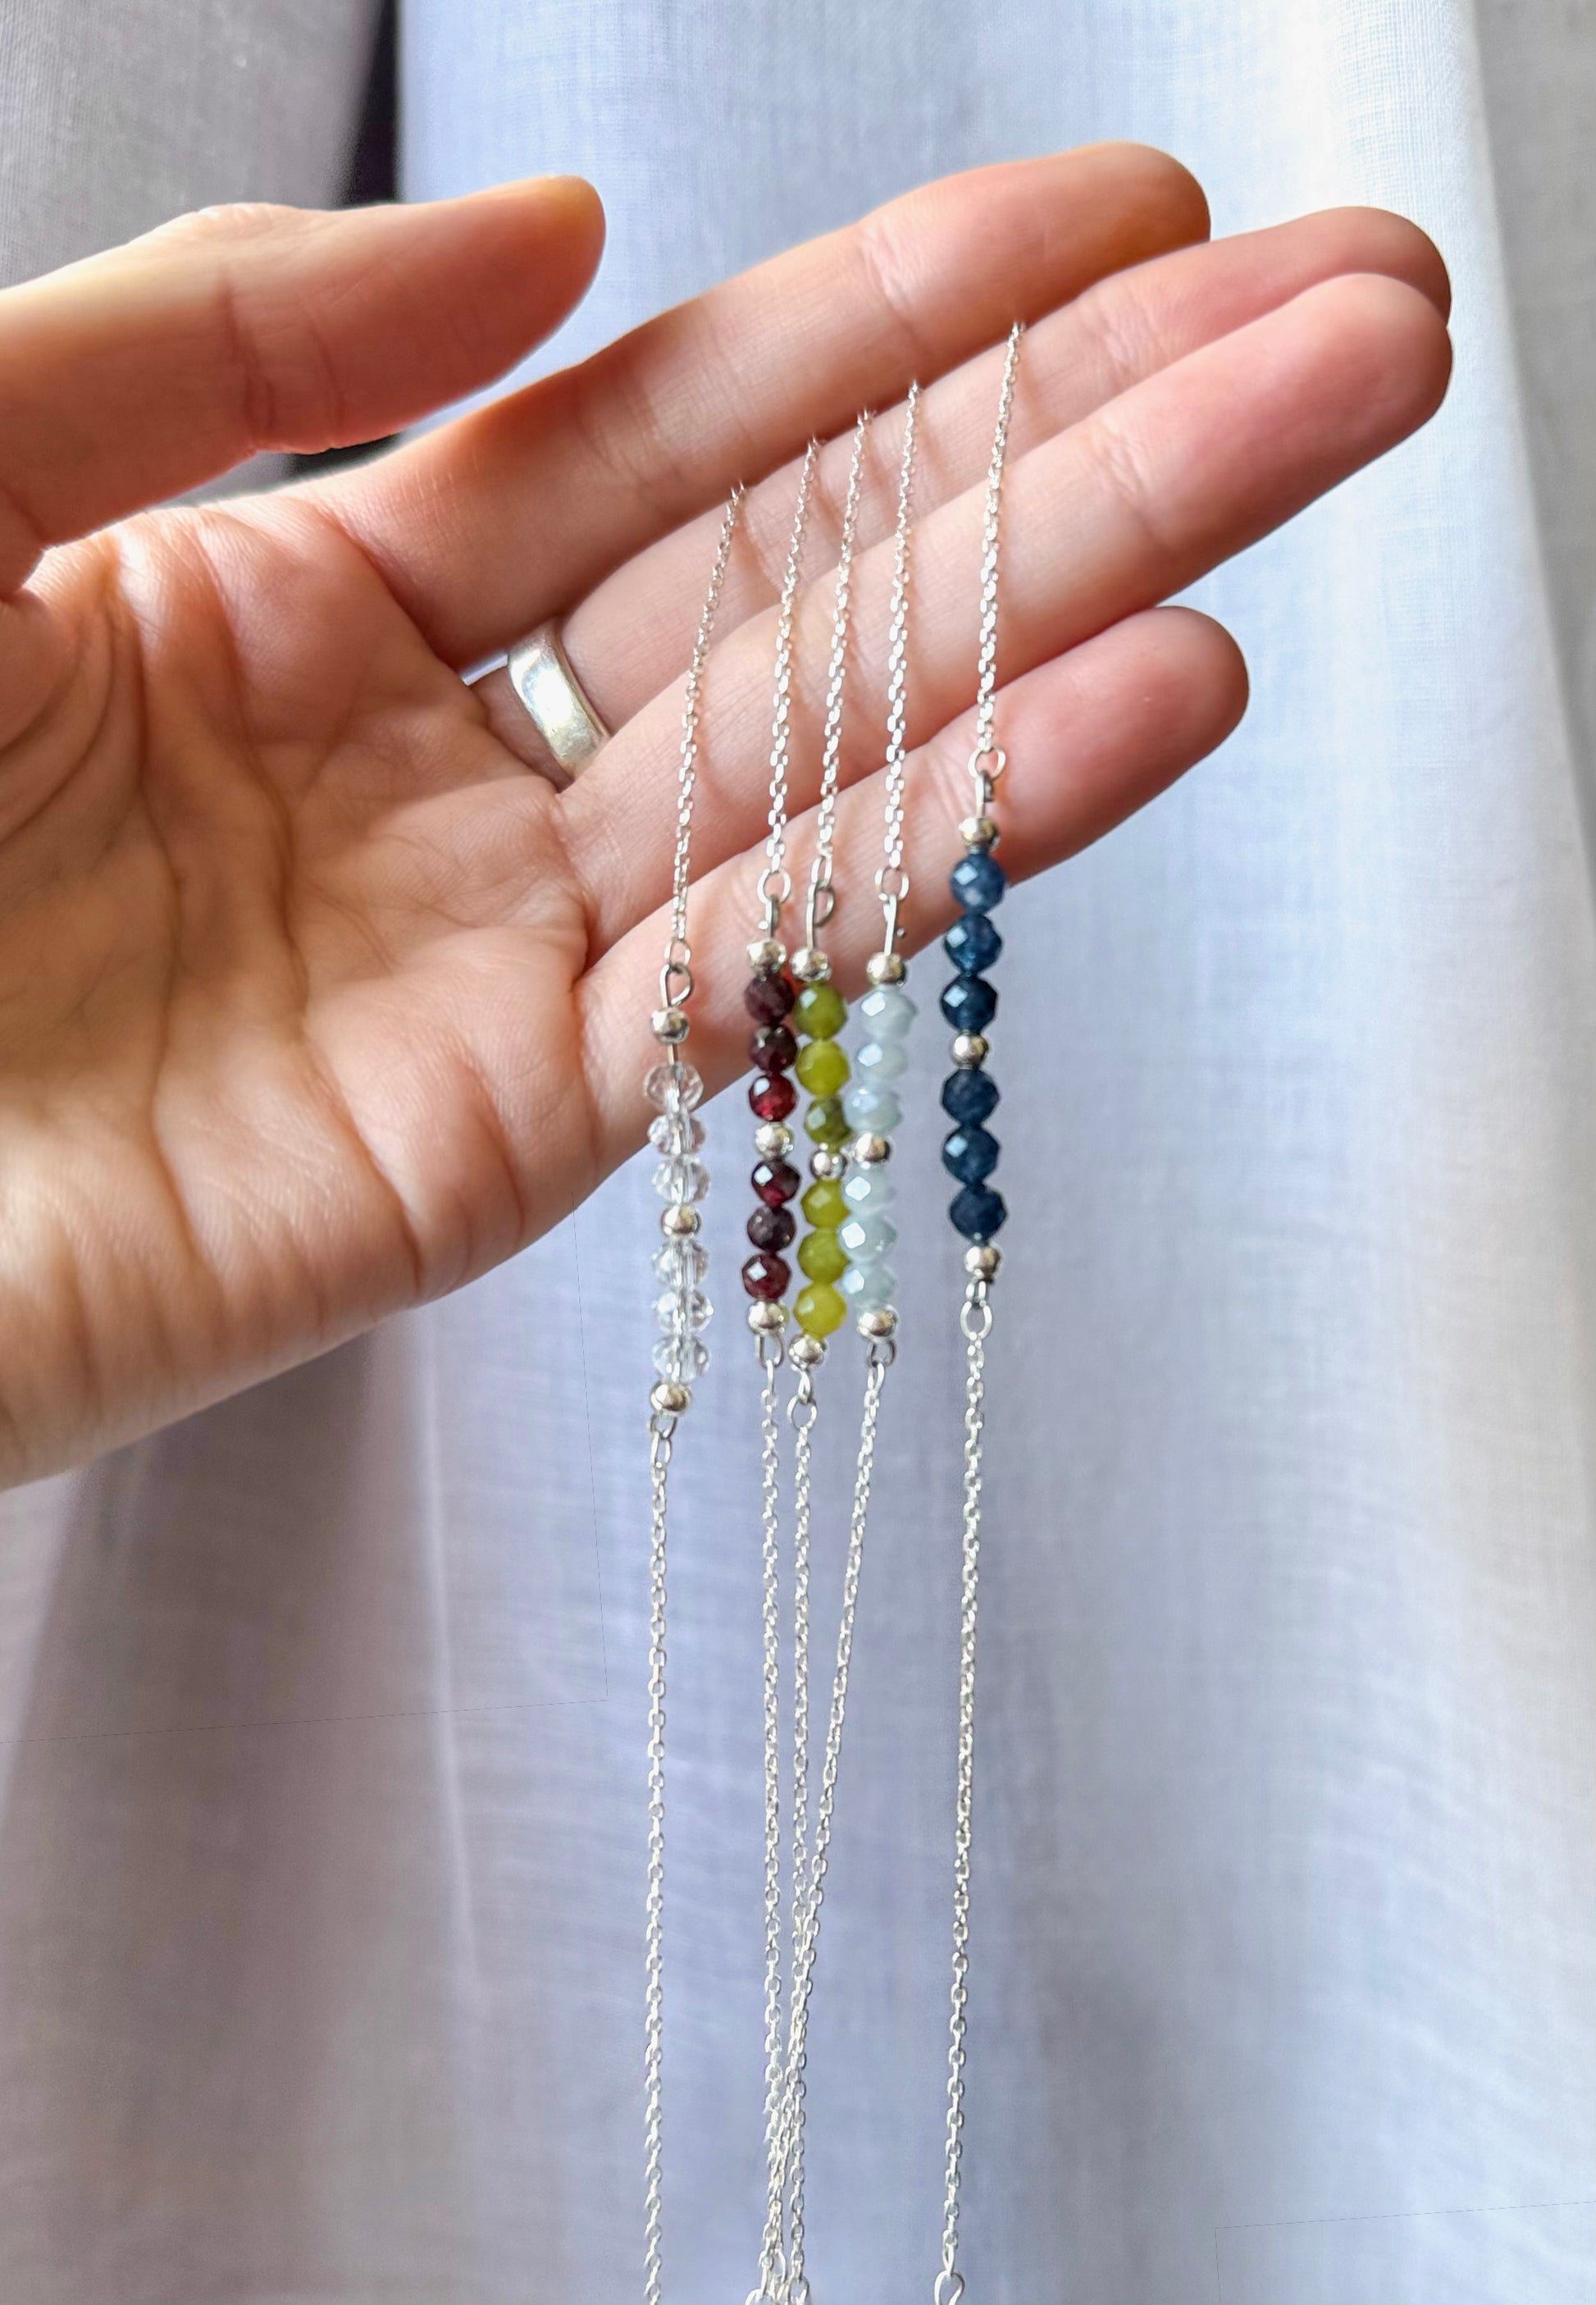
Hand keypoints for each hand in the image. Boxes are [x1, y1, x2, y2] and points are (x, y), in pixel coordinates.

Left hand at [0, 146, 1449, 1479]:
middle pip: (807, 581)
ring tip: (1326, 453)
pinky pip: (761, 965)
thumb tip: (556, 237)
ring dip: (1089, 600)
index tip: (1112, 231)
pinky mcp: (504, 1139)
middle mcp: (435, 784)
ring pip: (833, 755)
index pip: (659, 443)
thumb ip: (230, 343)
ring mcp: (488, 966)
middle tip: (1345, 322)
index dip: (889, 326)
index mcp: (299, 612)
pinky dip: (956, 838)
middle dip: (1078, 437)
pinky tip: (1148, 700)